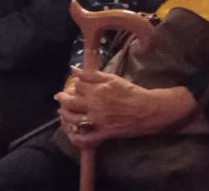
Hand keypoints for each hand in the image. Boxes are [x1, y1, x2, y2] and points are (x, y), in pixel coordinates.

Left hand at [55, 68, 195, 147]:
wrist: (148, 109)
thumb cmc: (131, 92)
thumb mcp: (112, 78)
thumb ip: (92, 74)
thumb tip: (73, 69)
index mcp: (97, 90)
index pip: (77, 86)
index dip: (74, 85)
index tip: (73, 86)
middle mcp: (95, 105)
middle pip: (70, 102)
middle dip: (62, 99)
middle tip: (59, 97)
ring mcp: (98, 121)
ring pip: (73, 119)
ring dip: (65, 115)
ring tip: (62, 113)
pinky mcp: (104, 134)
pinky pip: (85, 139)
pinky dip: (76, 138)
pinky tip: (72, 134)